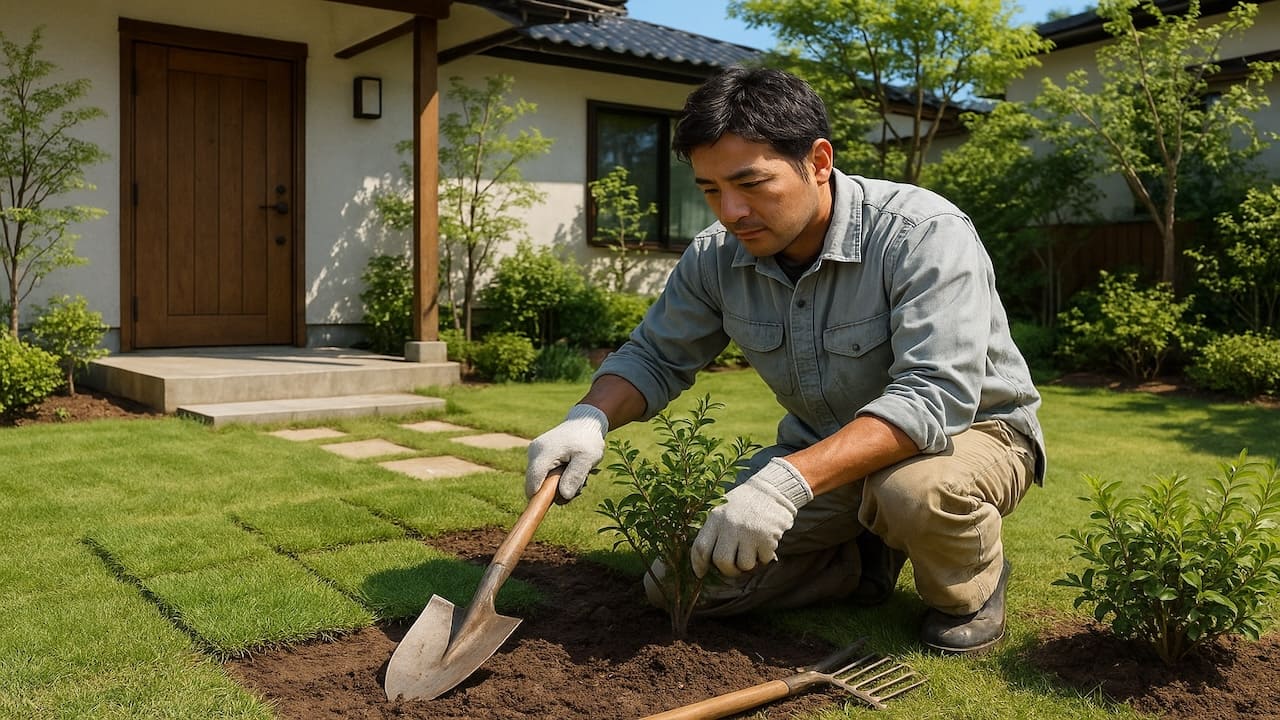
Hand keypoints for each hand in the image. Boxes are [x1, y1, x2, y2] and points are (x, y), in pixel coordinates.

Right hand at [526, 404, 607, 501]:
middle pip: (536, 484)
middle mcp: (534, 452)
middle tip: (580, 484)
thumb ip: (575, 476)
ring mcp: (534, 453)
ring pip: (541, 480)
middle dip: (556, 491)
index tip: (560, 501)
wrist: (584, 422)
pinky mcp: (538, 455)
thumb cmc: (587, 439)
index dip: (542, 498)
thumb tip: (563, 496)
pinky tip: (570, 470)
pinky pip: (544, 474)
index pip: (533, 483)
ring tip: (578, 474)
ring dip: (559, 484)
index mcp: (543, 453)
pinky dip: (557, 477)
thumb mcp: (587, 458)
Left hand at [691, 458, 812, 577]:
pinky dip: (764, 557)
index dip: (698, 565)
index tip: (701, 574)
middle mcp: (730, 525)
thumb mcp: (722, 511)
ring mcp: (749, 532)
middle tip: (735, 567)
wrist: (773, 490)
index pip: (701, 548)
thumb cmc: (744, 505)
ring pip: (744, 565)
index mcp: (715, 517)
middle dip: (728, 570)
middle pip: (721, 562)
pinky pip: (763, 560)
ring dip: (749, 564)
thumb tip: (702, 565)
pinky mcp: (767, 538)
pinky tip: (764, 544)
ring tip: (752, 551)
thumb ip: (713, 532)